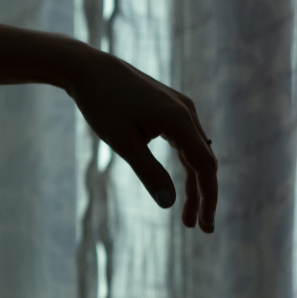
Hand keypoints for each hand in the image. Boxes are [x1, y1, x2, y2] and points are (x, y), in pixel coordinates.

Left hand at [64, 50, 218, 231]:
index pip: (205, 166)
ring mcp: (180, 107)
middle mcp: (187, 111)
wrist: (89, 69)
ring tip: (188, 216)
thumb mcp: (122, 142)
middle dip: (203, 196)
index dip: (208, 198)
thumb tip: (169, 203)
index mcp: (180, 119)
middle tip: (199, 228)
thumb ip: (148, 172)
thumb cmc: (102, 104)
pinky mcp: (170, 107)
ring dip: (193, 184)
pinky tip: (181, 184)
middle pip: (204, 162)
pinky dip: (185, 165)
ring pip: (195, 153)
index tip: (204, 225)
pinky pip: (185, 141)